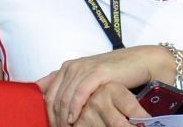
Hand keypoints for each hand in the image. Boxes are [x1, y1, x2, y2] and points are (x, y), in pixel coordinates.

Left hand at [36, 47, 157, 125]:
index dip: (48, 113)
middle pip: (55, 97)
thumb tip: (45, 92)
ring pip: (65, 97)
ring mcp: (83, 68)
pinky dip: (75, 107)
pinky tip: (73, 119)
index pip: (49, 94)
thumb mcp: (87, 80)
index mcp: (67, 68)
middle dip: (55, 118)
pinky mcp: (97, 72)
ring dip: (63, 117)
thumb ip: (69, 86)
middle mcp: (72, 67)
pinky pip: (80, 92)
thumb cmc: (112, 74)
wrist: (137, 62)